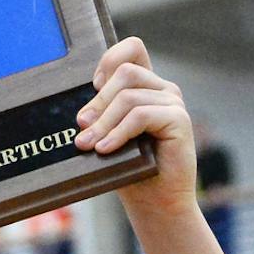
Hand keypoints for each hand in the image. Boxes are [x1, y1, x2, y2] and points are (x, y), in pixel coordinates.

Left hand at [72, 37, 194, 219]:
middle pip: (125, 72)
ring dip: (104, 121)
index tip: (92, 86)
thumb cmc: (130, 172)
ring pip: (129, 96)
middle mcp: (162, 90)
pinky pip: (141, 115)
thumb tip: (74, 111)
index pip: (132, 49)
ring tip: (88, 144)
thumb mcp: (108, 137)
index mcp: (146, 88)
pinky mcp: (179, 120)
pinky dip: (118, 132)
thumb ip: (98, 116)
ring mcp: (172, 103)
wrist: (156, 204)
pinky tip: (105, 149)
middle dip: (98, 101)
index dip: (109, 59)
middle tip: (81, 128)